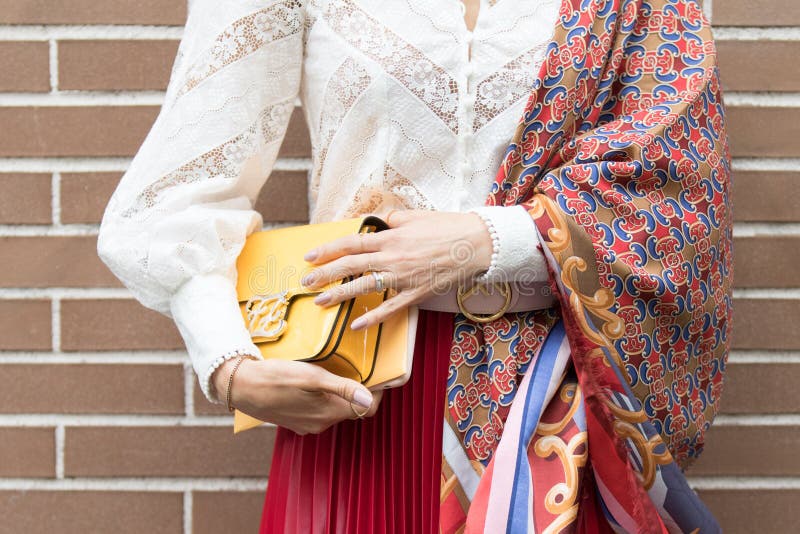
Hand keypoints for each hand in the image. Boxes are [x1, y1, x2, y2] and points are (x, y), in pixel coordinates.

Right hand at [212, 358, 382, 434]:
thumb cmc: (277, 378)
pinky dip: (322, 396)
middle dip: (357, 390)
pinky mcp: (294, 420)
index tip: (377, 374)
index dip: (375, 392)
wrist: (241, 386)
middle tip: (358, 366)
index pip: (366, 409)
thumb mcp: (313, 377)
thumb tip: (369, 399)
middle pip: (351, 408)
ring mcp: (307, 424)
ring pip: (334, 408)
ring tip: (335, 369)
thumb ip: (343, 388)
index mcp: (329, 413)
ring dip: (338, 392)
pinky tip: (313, 381)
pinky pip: (317, 409)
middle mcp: (321, 423)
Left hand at [299, 209, 493, 329]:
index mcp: (390, 237)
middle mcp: (392, 258)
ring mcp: (403, 278)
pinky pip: (390, 307)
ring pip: (364, 287)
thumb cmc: (447, 227)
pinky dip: (373, 317)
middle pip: (350, 266)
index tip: (309, 257)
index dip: (327, 250)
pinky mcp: (416, 294)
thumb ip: (391, 221)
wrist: (475, 244)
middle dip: (325, 274)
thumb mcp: (415, 216)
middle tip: (306, 282)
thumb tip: (376, 223)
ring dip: (340, 295)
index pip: (351, 243)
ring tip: (320, 302)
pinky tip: (356, 324)